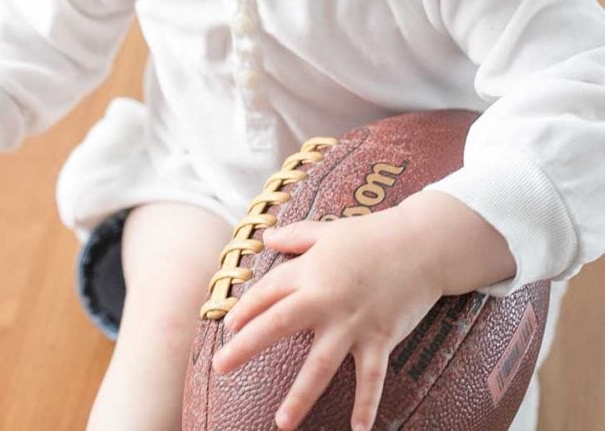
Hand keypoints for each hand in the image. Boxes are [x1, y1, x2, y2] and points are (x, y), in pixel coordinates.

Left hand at [211, 205, 442, 430]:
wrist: (421, 244)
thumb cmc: (372, 234)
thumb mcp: (328, 230)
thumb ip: (295, 236)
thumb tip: (267, 238)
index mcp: (310, 271)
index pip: (267, 293)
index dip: (245, 310)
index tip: (228, 327)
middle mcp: (325, 298)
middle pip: (278, 325)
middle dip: (246, 347)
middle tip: (220, 367)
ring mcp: (353, 322)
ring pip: (320, 364)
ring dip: (300, 396)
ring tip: (281, 424)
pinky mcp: (380, 338)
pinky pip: (371, 378)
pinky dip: (366, 404)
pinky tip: (358, 429)